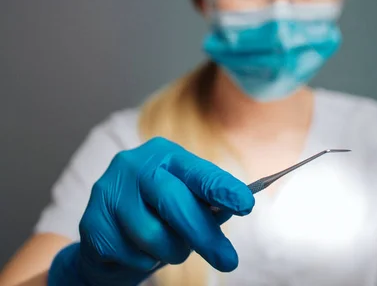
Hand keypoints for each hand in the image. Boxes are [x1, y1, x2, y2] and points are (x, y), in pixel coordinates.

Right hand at [48, 137, 254, 285]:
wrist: (108, 236)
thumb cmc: (158, 213)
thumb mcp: (187, 201)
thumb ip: (208, 203)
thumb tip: (235, 207)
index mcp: (164, 155)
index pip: (198, 172)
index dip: (222, 188)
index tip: (246, 204)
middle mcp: (133, 165)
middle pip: (174, 203)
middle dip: (204, 235)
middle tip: (228, 261)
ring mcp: (109, 192)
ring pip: (154, 235)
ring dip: (172, 251)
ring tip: (170, 248)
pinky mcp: (92, 223)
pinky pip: (132, 254)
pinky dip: (145, 261)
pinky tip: (139, 251)